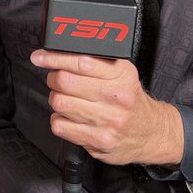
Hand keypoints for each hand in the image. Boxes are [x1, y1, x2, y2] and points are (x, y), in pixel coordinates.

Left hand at [31, 49, 182, 166]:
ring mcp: (107, 121)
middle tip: (59, 81)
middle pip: (64, 81)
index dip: (54, 58)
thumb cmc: (131, 101)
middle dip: (55, 79)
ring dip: (57, 100)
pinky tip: (72, 118)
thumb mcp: (123, 74)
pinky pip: (60, 126)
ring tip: (69, 100)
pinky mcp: (98, 141)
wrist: (152, 133)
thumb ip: (96, 61)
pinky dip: (60, 121)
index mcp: (122, 75)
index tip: (40, 57)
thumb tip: (60, 52)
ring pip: (59, 103)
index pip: (81, 62)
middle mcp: (116, 97)